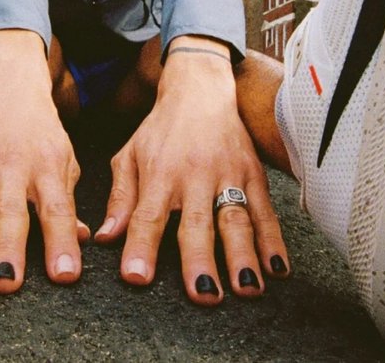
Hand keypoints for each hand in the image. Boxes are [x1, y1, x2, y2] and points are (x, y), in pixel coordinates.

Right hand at [0, 30, 86, 291]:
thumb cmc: (40, 133)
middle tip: (4, 284)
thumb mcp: (64, 162)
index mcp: (47, 167)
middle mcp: (13, 163)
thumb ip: (67, 203)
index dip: (61, 243)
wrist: (10, 82)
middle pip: (9, 211)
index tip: (64, 275)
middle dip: (6, 248)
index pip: (57, 209)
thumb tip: (77, 242)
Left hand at [95, 36, 289, 303]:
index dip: (141, 247)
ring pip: (237, 219)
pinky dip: (274, 241)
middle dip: (200, 260)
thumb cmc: (160, 130)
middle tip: (203, 294)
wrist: (200, 89)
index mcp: (159, 173)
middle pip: (198, 222)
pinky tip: (278, 269)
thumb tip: (106, 237)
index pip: (147, 215)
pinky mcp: (254, 174)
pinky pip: (266, 212)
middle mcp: (195, 175)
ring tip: (246, 288)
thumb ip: (121, 199)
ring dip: (243, 256)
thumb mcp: (130, 156)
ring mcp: (229, 175)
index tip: (137, 277)